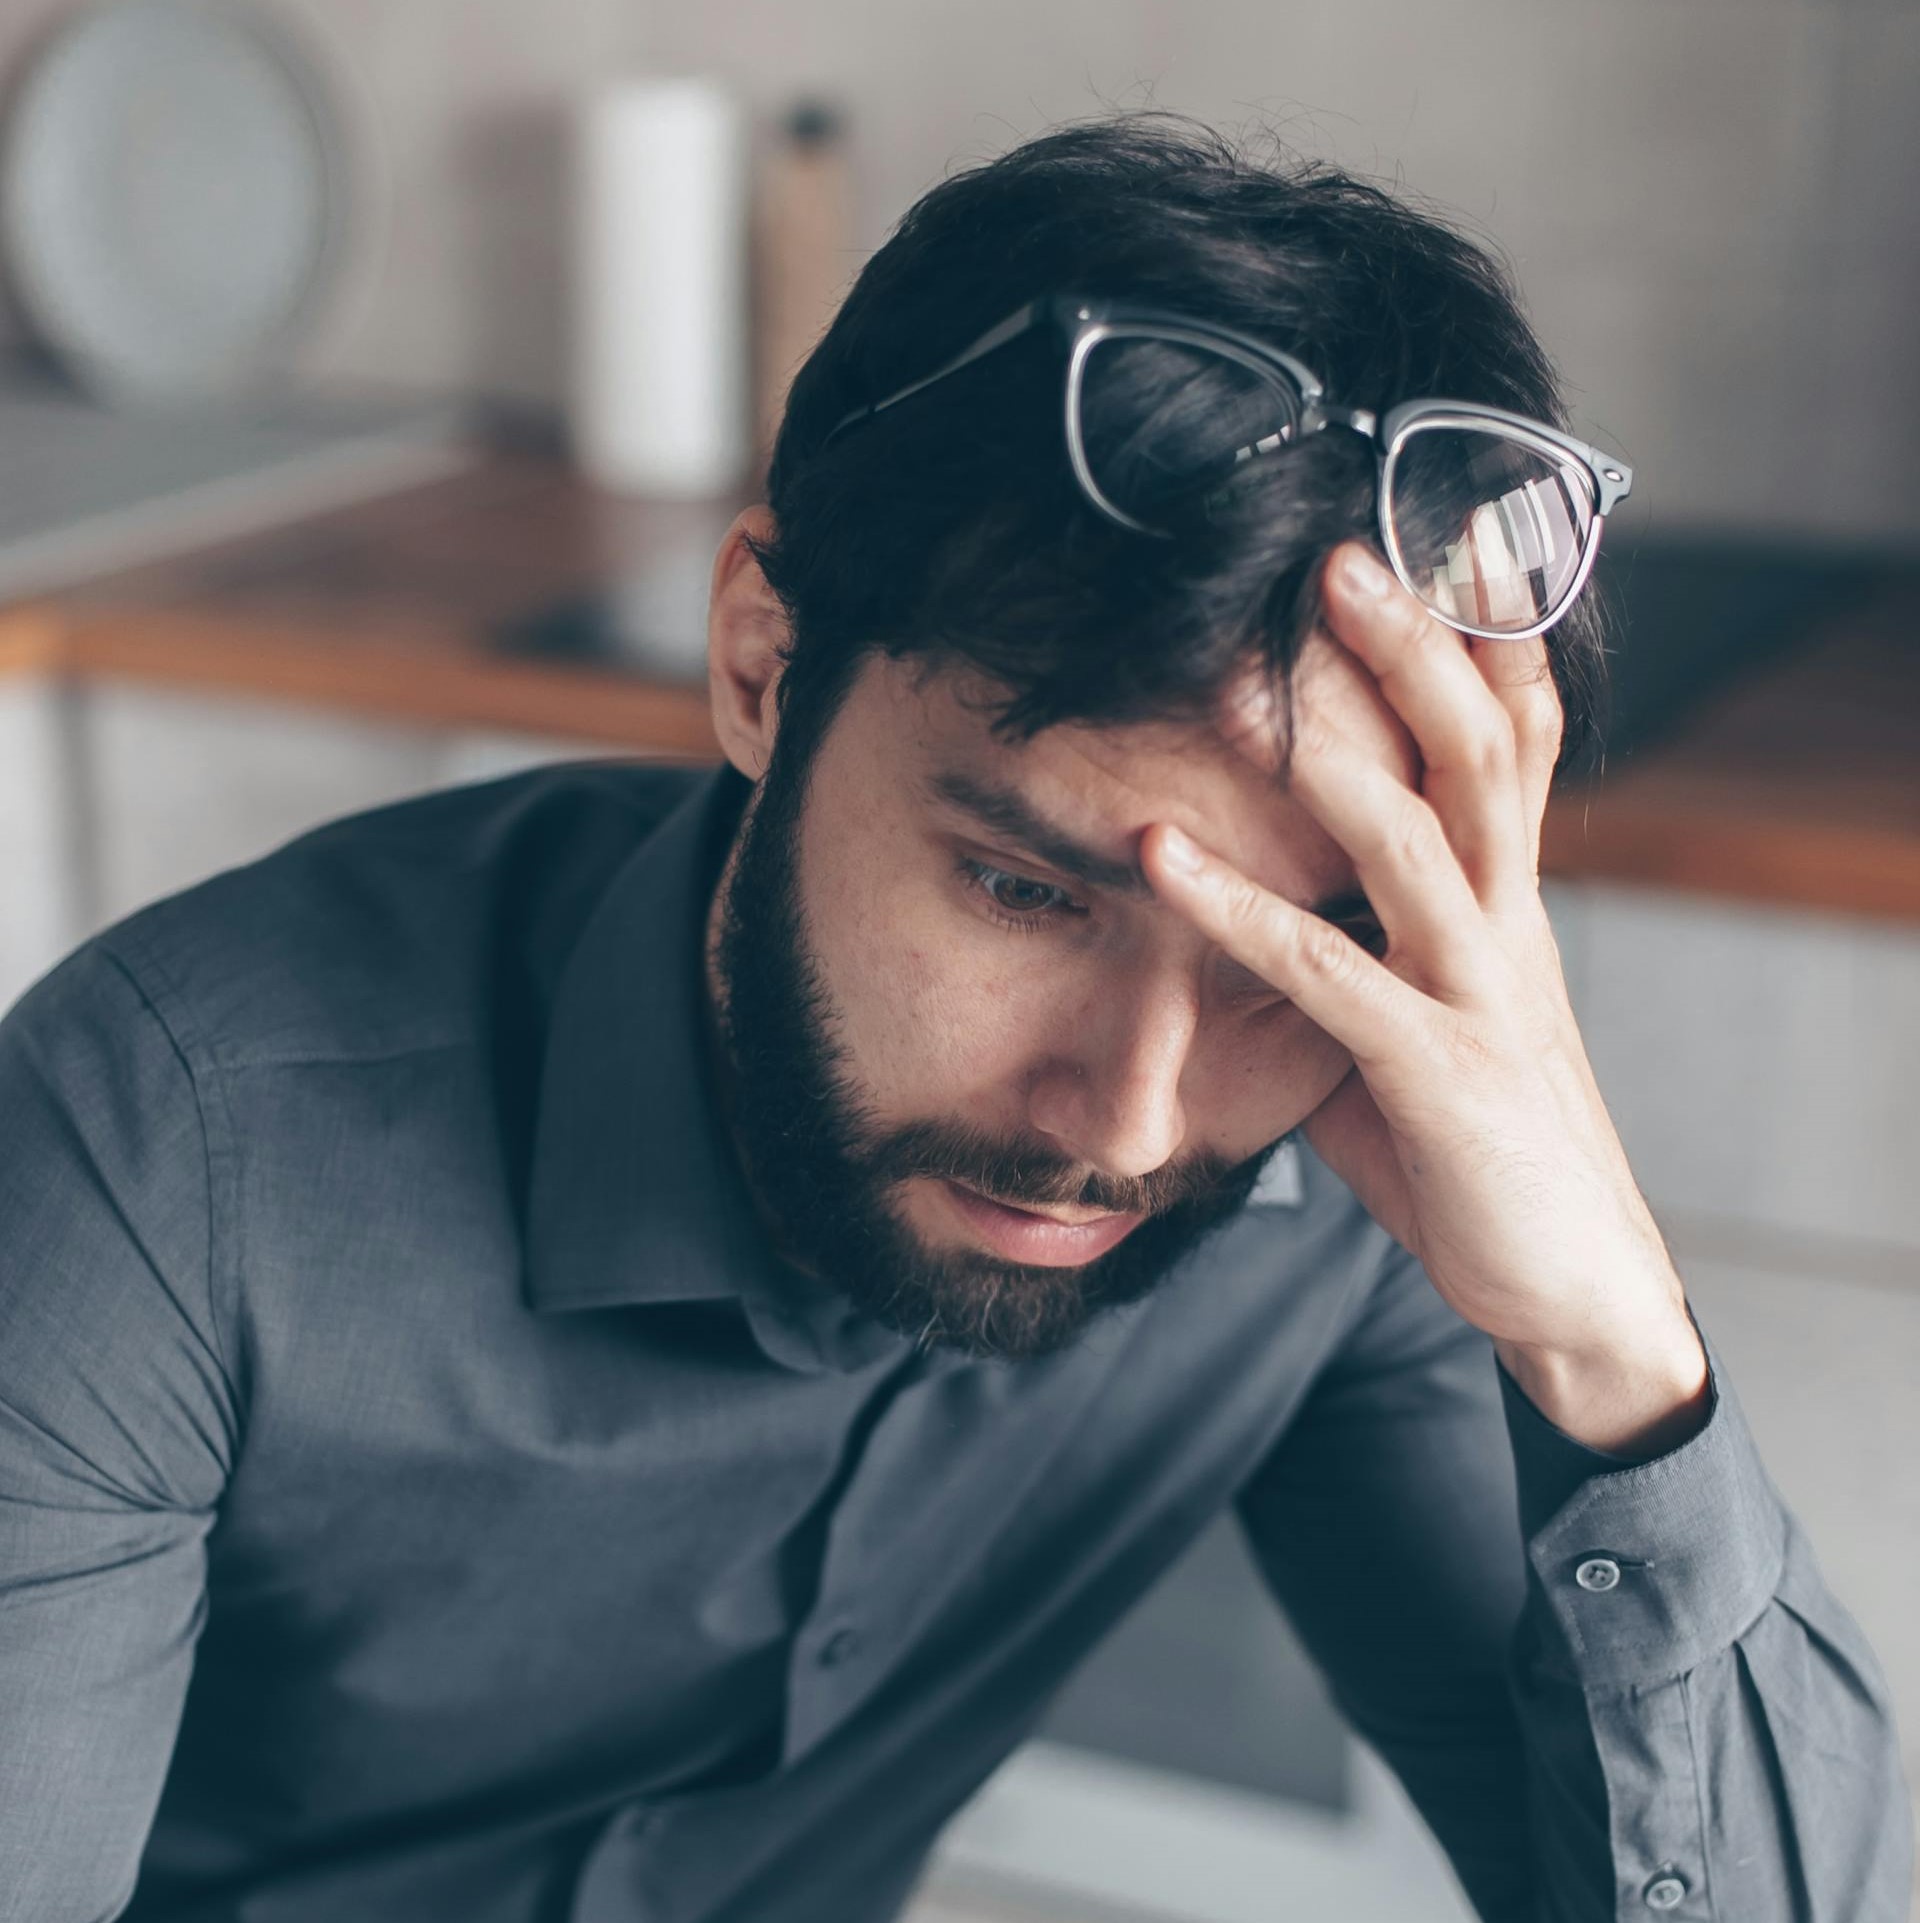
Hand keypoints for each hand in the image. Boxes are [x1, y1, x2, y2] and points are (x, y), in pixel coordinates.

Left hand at [1141, 542, 1706, 1447]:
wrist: (1573, 1288)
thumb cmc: (1483, 1151)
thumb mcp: (1423, 1026)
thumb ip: (1361, 955)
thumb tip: (1270, 917)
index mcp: (1509, 904)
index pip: (1511, 744)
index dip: (1480, 642)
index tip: (1428, 546)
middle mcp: (1509, 926)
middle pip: (1481, 752)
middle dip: (1417, 647)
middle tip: (1341, 554)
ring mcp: (1481, 994)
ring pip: (1426, 834)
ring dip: (1342, 742)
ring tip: (1263, 663)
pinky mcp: (1440, 1071)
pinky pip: (1329, 972)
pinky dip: (1238, 907)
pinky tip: (1160, 858)